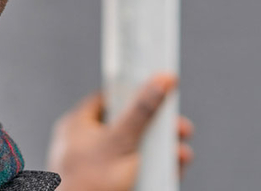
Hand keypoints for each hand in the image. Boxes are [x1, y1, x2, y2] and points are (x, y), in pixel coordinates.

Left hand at [46, 74, 193, 190]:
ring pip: (135, 150)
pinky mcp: (110, 184)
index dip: (135, 93)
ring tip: (183, 153)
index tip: (160, 90)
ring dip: (162, 150)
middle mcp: (85, 143)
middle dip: (158, 127)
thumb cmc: (89, 183)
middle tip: (180, 128)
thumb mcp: (121, 142)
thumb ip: (141, 111)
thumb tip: (161, 80)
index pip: (108, 99)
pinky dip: (155, 170)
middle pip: (127, 125)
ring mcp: (98, 166)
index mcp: (77, 125)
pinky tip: (175, 168)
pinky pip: (135, 171)